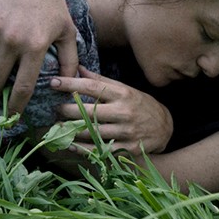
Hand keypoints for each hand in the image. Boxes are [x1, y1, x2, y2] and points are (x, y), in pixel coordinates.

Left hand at [49, 67, 173, 156]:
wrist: (165, 127)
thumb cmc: (140, 104)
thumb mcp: (124, 88)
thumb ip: (101, 80)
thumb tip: (78, 67)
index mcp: (122, 93)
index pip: (92, 86)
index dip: (71, 83)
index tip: (53, 82)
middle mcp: (124, 112)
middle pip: (89, 111)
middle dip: (67, 110)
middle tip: (54, 109)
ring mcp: (126, 132)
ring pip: (92, 132)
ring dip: (71, 130)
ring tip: (57, 127)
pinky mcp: (127, 149)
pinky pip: (100, 150)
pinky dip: (82, 149)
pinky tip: (69, 144)